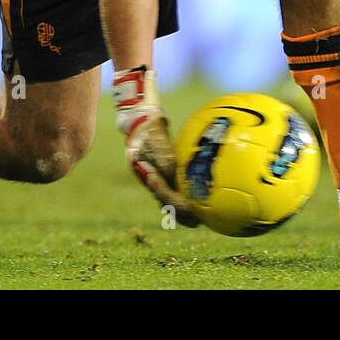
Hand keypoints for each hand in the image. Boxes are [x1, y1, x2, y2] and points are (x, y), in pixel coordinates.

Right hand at [112, 66, 198, 226]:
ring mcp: (154, 175)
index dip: (176, 204)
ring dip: (182, 207)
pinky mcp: (160, 170)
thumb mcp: (155, 140)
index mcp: (146, 174)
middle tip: (197, 222)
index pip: (163, 195)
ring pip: (168, 197)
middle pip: (166, 202)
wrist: (141, 117)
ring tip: (199, 215)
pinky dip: (183, 192)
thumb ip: (163, 158)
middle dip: (181, 213)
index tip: (189, 209)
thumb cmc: (149, 126)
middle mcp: (150, 178)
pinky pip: (173, 186)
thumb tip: (171, 175)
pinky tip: (196, 193)